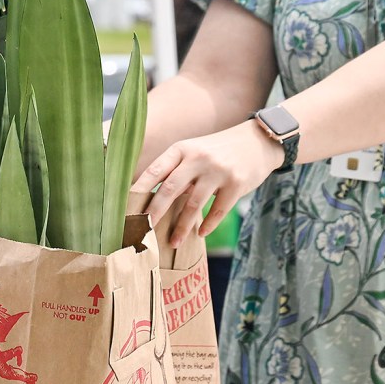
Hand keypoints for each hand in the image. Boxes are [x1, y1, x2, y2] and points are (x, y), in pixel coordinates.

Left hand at [133, 123, 282, 248]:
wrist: (258, 141)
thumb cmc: (219, 151)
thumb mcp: (195, 151)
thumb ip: (177, 170)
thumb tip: (151, 199)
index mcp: (182, 149)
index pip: (155, 171)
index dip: (139, 190)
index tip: (126, 209)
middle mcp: (198, 158)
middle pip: (169, 188)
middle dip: (154, 212)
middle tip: (142, 231)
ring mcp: (218, 171)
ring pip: (193, 204)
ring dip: (181, 227)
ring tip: (173, 242)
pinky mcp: (236, 184)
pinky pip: (218, 210)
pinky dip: (208, 225)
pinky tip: (200, 234)